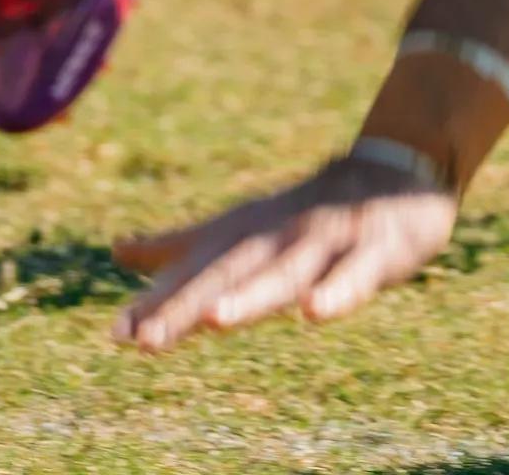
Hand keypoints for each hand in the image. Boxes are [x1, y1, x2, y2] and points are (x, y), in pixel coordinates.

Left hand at [111, 154, 459, 347]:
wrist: (391, 169)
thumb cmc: (303, 211)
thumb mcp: (238, 227)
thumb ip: (180, 246)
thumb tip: (116, 251)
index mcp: (242, 235)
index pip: (193, 274)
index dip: (157, 303)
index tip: (116, 334)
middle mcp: (275, 237)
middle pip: (226, 275)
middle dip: (186, 306)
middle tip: (146, 339)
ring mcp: (323, 242)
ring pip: (283, 275)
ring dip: (250, 297)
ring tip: (215, 320)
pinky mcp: (372, 251)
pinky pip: (354, 276)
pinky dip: (336, 293)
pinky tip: (315, 312)